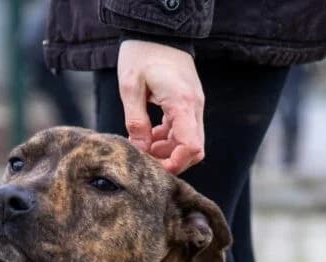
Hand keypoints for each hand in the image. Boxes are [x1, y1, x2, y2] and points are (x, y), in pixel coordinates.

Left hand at [117, 39, 204, 173]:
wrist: (157, 30)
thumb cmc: (142, 53)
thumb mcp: (130, 87)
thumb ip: (136, 121)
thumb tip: (141, 150)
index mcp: (182, 103)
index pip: (191, 147)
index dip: (175, 163)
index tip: (155, 167)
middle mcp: (194, 106)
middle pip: (194, 149)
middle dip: (172, 160)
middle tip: (146, 160)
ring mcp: (193, 105)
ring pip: (189, 142)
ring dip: (169, 150)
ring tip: (144, 146)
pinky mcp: (188, 103)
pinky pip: (184, 130)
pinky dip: (169, 139)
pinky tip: (150, 136)